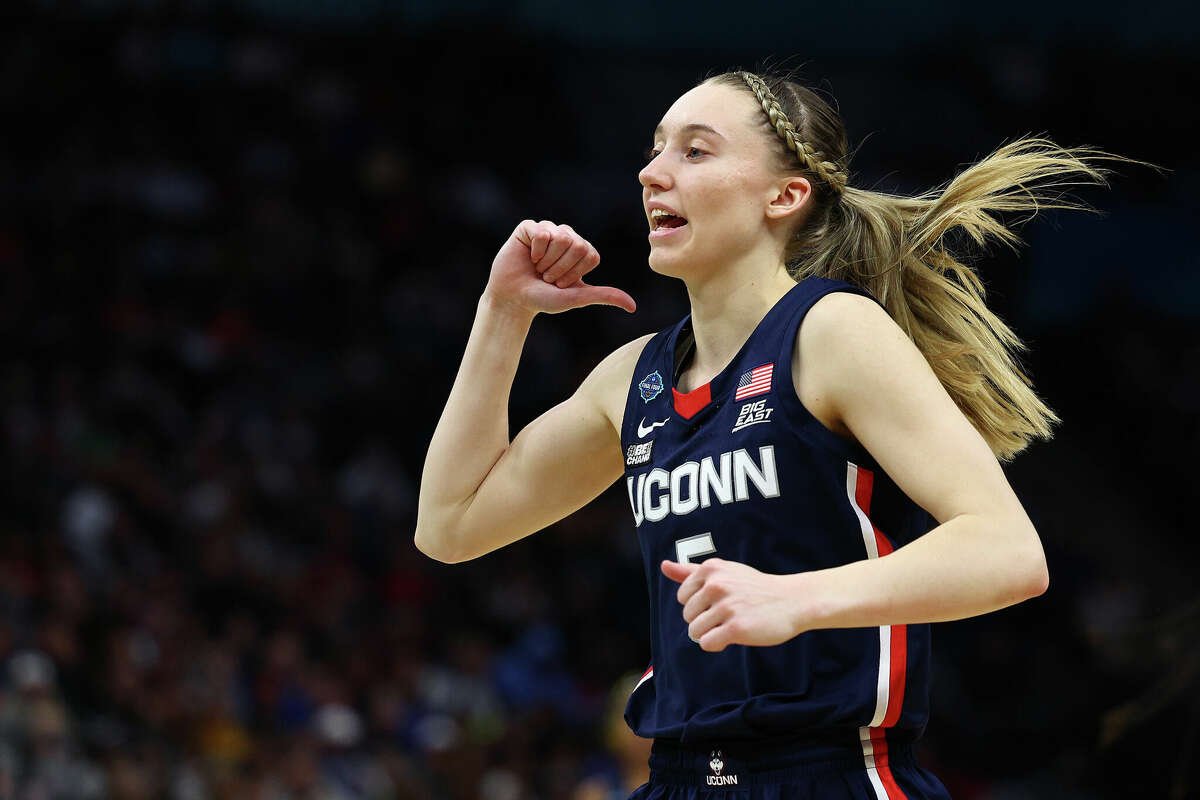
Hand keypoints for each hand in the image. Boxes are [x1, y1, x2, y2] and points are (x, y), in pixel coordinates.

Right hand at [483, 219, 635, 317]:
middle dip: (561, 268)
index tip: (561, 283)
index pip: (590, 255)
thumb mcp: (577, 297)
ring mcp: (548, 230)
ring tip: (538, 267)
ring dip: (547, 261)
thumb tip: (632, 306)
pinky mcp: (529, 228)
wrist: (513, 298)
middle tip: (547, 275)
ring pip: (561, 237)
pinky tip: (528, 257)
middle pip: (577, 245)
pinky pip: (542, 233)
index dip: (575, 274)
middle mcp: (567, 237)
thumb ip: (604, 295)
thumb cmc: (544, 298)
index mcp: (582, 251)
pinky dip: (535, 251)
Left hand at [660, 558, 807, 651]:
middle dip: (704, 621)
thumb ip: (691, 571)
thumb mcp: (724, 572)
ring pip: (695, 632)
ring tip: (730, 625)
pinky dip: (717, 644)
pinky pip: (707, 643)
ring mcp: (727, 606)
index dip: (699, 605)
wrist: (791, 601)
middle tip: (729, 615)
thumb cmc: (755, 588)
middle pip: (688, 616)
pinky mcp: (737, 628)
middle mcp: (717, 585)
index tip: (720, 602)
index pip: (682, 597)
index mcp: (711, 570)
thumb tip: (663, 566)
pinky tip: (732, 636)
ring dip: (710, 634)